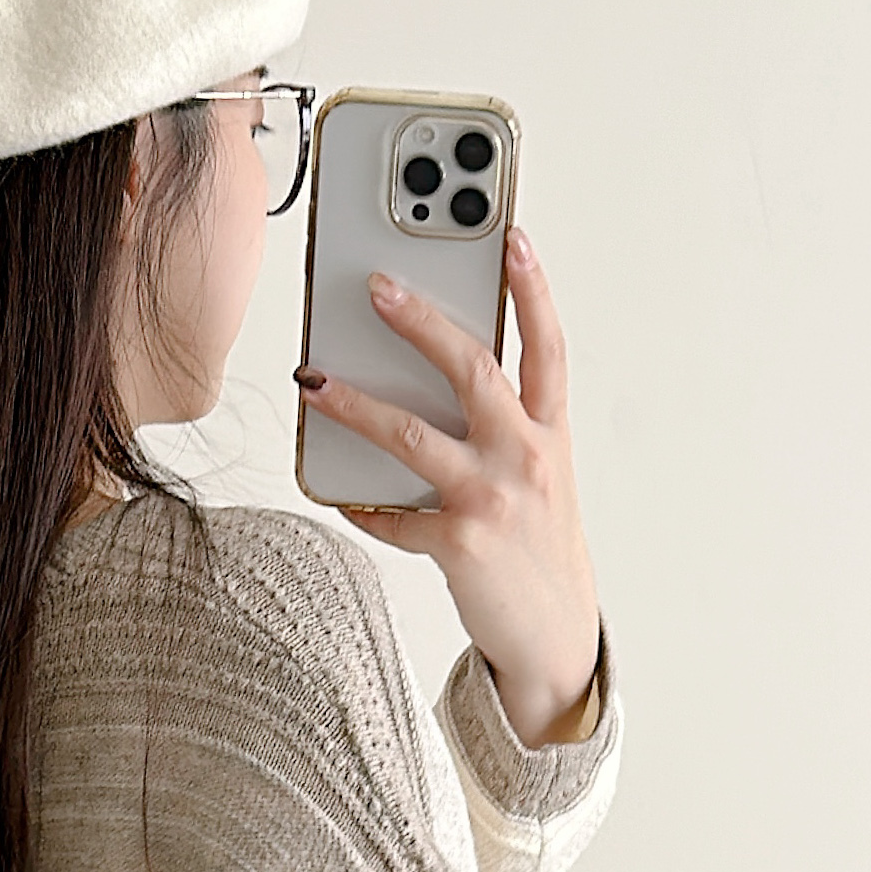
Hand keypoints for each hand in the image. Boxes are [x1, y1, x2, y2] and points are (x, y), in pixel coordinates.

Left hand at [294, 227, 600, 745]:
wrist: (555, 636)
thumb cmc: (538, 550)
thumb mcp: (538, 480)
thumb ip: (501, 430)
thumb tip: (431, 388)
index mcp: (549, 433)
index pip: (547, 345)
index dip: (532, 288)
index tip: (511, 235)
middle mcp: (527, 456)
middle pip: (473, 367)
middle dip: (421, 321)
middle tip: (377, 286)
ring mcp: (493, 497)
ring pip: (413, 433)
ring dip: (356, 403)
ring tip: (315, 379)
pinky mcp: (459, 541)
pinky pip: (393, 515)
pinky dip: (363, 506)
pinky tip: (340, 497)